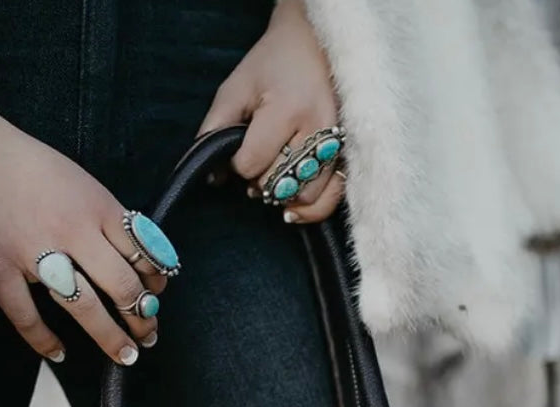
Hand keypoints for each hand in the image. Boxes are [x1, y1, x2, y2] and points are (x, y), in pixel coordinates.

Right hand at [0, 78, 166, 363]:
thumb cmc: (24, 163)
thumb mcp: (78, 179)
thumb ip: (104, 217)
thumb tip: (137, 257)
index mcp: (96, 205)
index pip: (143, 252)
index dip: (157, 280)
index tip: (158, 295)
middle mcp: (72, 230)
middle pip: (122, 286)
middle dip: (143, 317)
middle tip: (149, 336)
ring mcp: (33, 252)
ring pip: (85, 308)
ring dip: (111, 336)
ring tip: (126, 355)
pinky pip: (27, 317)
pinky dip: (45, 340)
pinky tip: (60, 353)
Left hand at [198, 0, 342, 223]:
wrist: (316, 44)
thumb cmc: (272, 64)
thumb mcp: (236, 88)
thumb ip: (214, 130)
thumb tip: (212, 177)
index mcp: (287, 107)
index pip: (252, 162)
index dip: (238, 164)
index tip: (238, 149)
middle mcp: (317, 128)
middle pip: (277, 183)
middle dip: (259, 180)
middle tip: (256, 160)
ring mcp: (337, 144)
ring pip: (303, 196)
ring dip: (282, 194)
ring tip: (272, 176)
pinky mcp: (348, 155)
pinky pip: (331, 199)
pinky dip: (309, 210)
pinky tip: (291, 208)